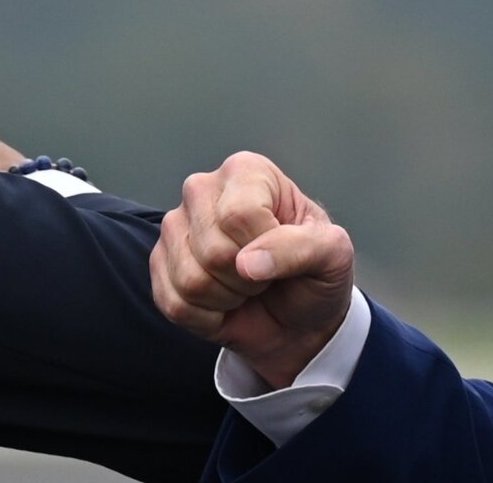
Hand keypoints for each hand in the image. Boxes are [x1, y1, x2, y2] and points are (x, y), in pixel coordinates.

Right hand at [151, 151, 354, 387]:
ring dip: (228, 299)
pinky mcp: (159, 264)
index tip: (286, 253)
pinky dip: (206, 317)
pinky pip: (173, 303)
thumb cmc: (314, 275)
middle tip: (265, 274)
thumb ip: (301, 248)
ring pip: (191, 280)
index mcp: (246, 172)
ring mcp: (175, 226)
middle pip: (214, 250)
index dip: (268, 249)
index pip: (240, 214)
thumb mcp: (332, 254)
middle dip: (249, 279)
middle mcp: (203, 190)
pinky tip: (223, 302)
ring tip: (245, 287)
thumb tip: (248, 262)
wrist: (297, 320)